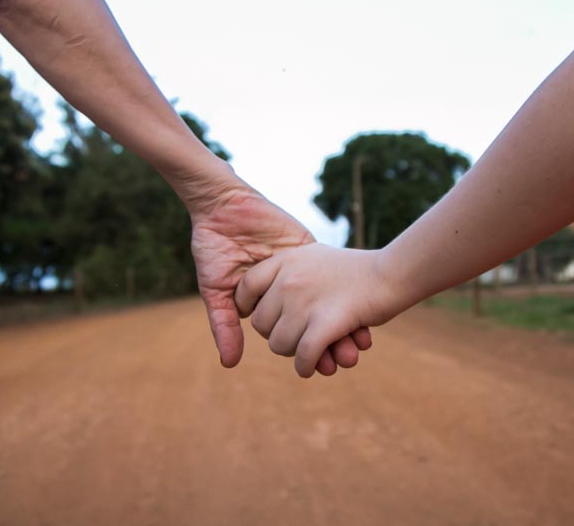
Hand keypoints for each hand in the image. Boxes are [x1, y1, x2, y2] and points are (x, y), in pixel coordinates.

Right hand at [190, 184, 370, 372]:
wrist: (222, 206)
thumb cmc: (213, 249)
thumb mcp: (217, 291)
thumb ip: (225, 325)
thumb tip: (230, 363)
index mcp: (268, 302)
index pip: (293, 332)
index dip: (307, 350)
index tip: (321, 368)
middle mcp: (288, 289)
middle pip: (315, 321)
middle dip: (329, 342)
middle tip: (342, 361)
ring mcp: (301, 269)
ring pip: (328, 302)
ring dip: (342, 324)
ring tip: (353, 346)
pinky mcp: (307, 249)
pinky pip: (330, 273)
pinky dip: (345, 295)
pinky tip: (359, 313)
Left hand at [235, 243, 398, 376]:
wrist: (390, 273)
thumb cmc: (357, 270)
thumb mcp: (316, 258)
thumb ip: (291, 274)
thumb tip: (270, 302)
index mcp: (286, 261)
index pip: (246, 288)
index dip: (247, 307)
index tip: (263, 318)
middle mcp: (289, 280)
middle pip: (261, 324)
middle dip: (277, 335)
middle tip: (296, 338)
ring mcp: (305, 301)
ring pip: (279, 344)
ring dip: (293, 354)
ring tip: (310, 351)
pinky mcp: (325, 323)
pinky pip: (303, 357)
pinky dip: (306, 367)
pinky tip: (314, 367)